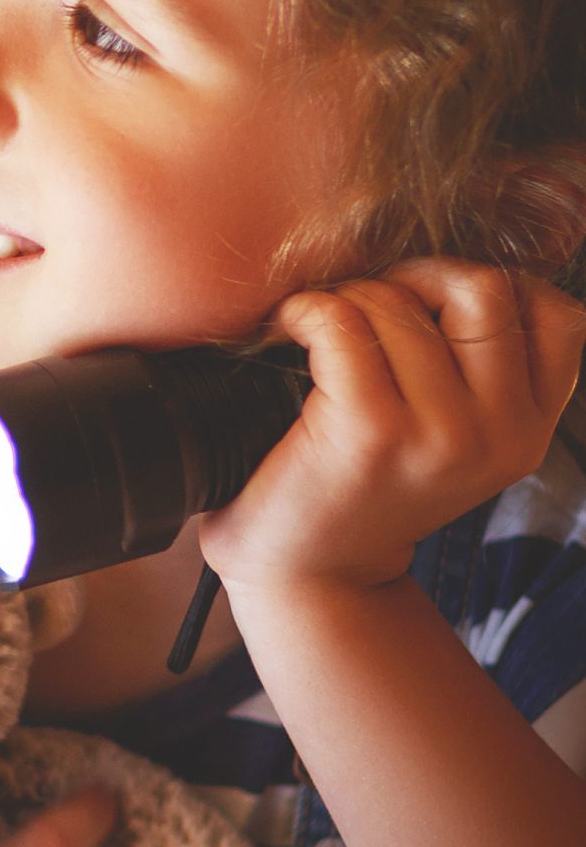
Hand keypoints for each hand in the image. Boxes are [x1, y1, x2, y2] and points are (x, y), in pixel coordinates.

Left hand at [201, 261, 585, 598]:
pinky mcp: (371, 433)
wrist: (310, 574)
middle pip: (484, 290)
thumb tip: (449, 271)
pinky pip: (342, 323)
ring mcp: (441, 435)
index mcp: (529, 430)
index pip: (557, 315)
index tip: (428, 304)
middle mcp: (500, 434)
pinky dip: (307, 311)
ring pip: (401, 304)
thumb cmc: (363, 488)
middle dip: (416, 277)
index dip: (491, 285)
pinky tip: (288, 331)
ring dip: (349, 300)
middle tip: (365, 305)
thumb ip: (478, 372)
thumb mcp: (452, 437)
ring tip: (318, 331)